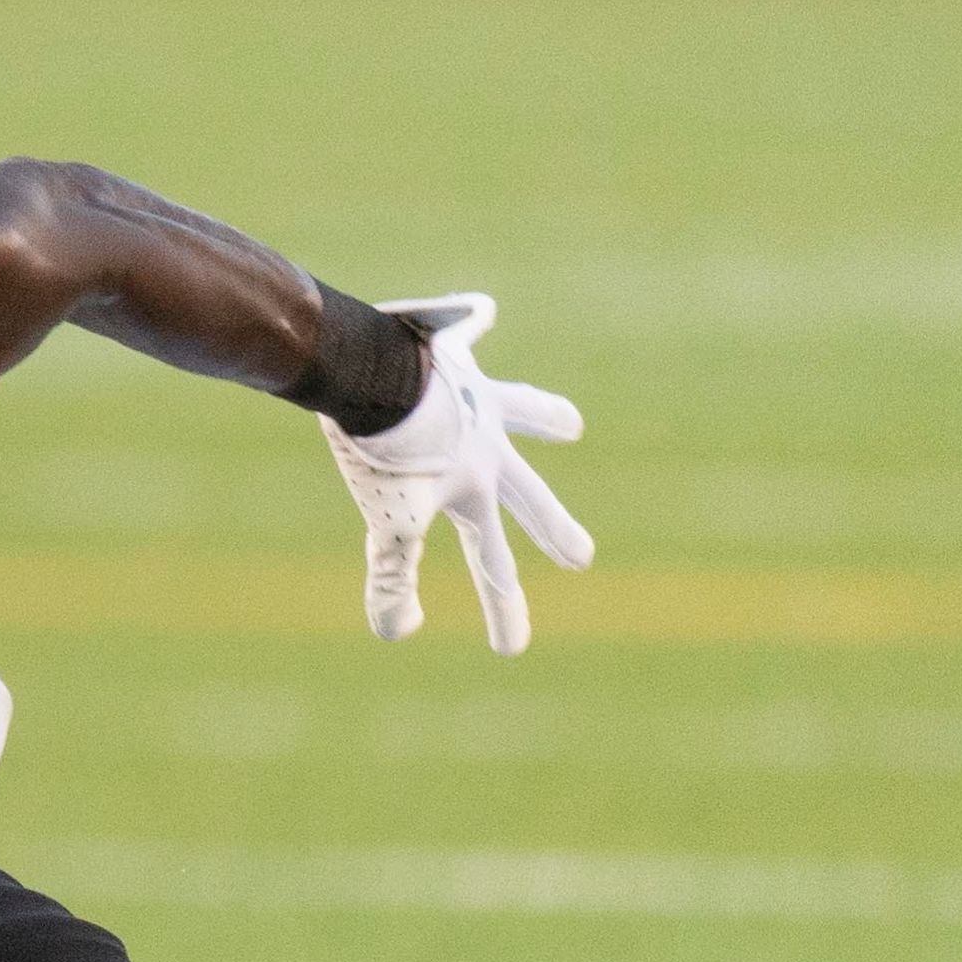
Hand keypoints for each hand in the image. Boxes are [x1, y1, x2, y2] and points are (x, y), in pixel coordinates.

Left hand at [317, 294, 590, 654]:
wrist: (378, 374)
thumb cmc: (386, 452)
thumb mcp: (389, 524)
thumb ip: (392, 580)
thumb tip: (397, 635)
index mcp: (474, 490)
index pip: (492, 564)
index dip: (502, 610)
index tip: (512, 650)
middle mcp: (486, 445)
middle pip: (526, 497)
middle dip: (553, 530)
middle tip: (582, 558)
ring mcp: (471, 397)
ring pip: (518, 409)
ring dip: (541, 415)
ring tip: (569, 426)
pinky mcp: (445, 351)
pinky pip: (461, 330)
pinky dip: (468, 321)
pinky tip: (479, 310)